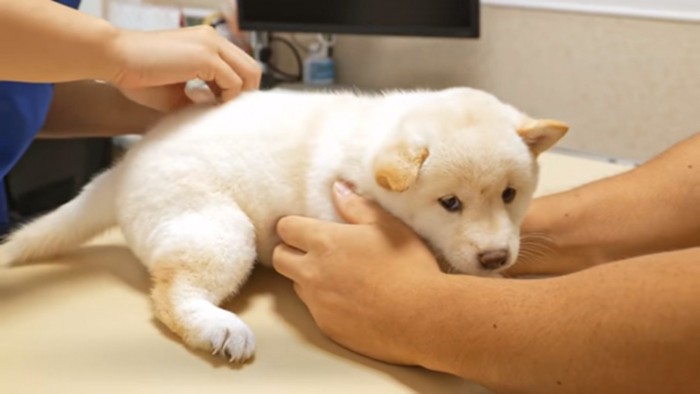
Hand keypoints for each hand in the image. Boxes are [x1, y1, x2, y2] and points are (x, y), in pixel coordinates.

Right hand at [107, 26, 261, 109]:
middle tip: (224, 112)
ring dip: (237, 97)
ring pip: (249, 74)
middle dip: (244, 94)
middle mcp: (212, 38)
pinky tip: (207, 106)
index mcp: (206, 41)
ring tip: (214, 110)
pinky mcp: (206, 56)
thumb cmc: (137, 75)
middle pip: (252, 68)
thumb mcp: (177, 92)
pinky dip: (226, 99)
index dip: (237, 89)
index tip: (220, 107)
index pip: (239, 65)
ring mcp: (211, 44)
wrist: (114, 58)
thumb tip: (217, 114)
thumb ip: (200, 98)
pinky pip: (234, 82)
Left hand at [272, 182, 443, 363]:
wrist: (423, 318)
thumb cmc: (409, 267)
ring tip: (340, 276)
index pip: (285, 228)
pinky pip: (315, 310)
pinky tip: (353, 301)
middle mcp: (312, 273)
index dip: (295, 226)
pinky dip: (326, 303)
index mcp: (325, 242)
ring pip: (297, 285)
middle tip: (316, 250)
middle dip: (291, 251)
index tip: (308, 228)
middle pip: (280, 258)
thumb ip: (357, 206)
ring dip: (309, 278)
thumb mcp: (388, 226)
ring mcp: (317, 303)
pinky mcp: (326, 326)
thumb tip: (337, 188)